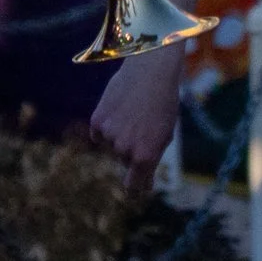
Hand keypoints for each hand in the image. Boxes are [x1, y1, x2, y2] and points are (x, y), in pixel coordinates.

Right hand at [88, 49, 183, 190]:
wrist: (150, 71)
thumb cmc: (163, 103)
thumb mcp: (164, 134)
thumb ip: (151, 158)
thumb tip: (142, 181)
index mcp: (146, 156)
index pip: (134, 186)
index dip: (135, 188)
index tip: (136, 189)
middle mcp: (125, 150)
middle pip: (125, 160)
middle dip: (132, 148)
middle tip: (143, 126)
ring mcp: (110, 136)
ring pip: (112, 145)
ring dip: (119, 135)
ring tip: (133, 112)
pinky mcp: (97, 121)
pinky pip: (98, 134)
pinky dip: (105, 126)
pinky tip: (118, 110)